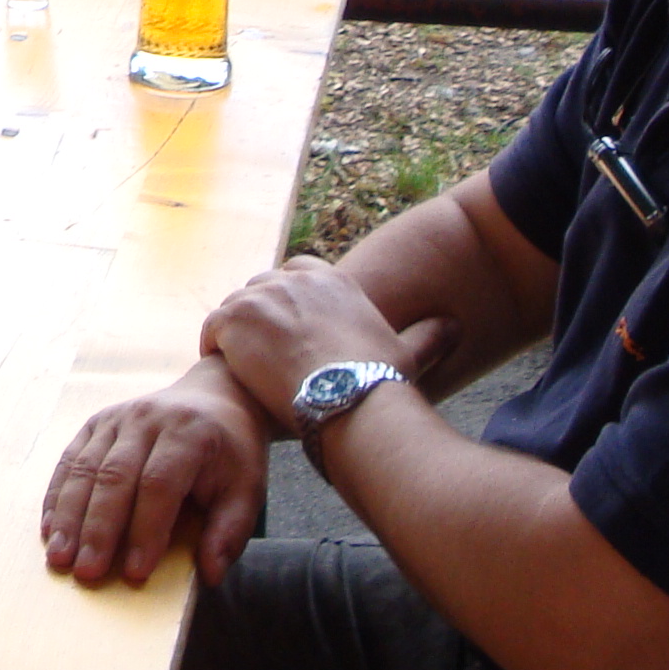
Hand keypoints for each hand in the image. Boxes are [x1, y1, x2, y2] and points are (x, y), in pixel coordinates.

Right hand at [41, 361, 274, 587]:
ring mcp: (117, 417)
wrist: (214, 395)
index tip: (135, 572)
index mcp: (189, 433)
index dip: (146, 529)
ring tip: (59, 557)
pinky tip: (49, 528)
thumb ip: (229, 531)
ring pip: (85, 469)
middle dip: (98, 529)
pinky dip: (56, 495)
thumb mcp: (248, 488)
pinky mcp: (95, 423)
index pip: (160, 484)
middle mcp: (147, 419)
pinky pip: (70, 460)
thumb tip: (209, 574)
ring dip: (68, 516)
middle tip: (86, 572)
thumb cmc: (231, 452)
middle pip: (114, 476)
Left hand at [197, 258, 417, 424]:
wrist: (347, 397)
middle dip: (260, 318)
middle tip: (261, 356)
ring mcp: (261, 295)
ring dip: (237, 335)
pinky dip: (216, 347)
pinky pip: (213, 328)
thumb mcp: (407, 352)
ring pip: (236, 309)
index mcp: (333, 279)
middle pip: (261, 288)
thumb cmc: (379, 382)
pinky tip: (228, 372)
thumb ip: (427, 336)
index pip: (297, 272)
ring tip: (244, 368)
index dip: (288, 302)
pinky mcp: (235, 318)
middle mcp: (294, 278)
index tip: (288, 332)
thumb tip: (455, 327)